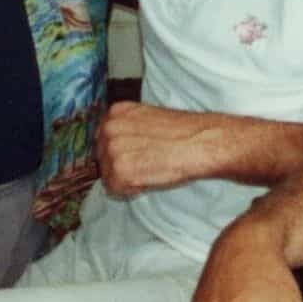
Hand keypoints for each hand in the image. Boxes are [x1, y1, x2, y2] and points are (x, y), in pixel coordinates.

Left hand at [95, 101, 214, 196]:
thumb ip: (127, 128)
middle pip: (102, 158)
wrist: (200, 142)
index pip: (102, 139)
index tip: (136, 154)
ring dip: (126, 179)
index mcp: (115, 112)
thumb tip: (117, 146)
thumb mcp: (147, 118)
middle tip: (146, 163)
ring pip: (107, 175)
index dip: (120, 151)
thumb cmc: (182, 132)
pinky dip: (131, 190)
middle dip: (120, 165)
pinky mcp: (119, 171)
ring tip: (150, 169)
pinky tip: (149, 178)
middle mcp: (109, 128)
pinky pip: (115, 189)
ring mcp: (112, 149)